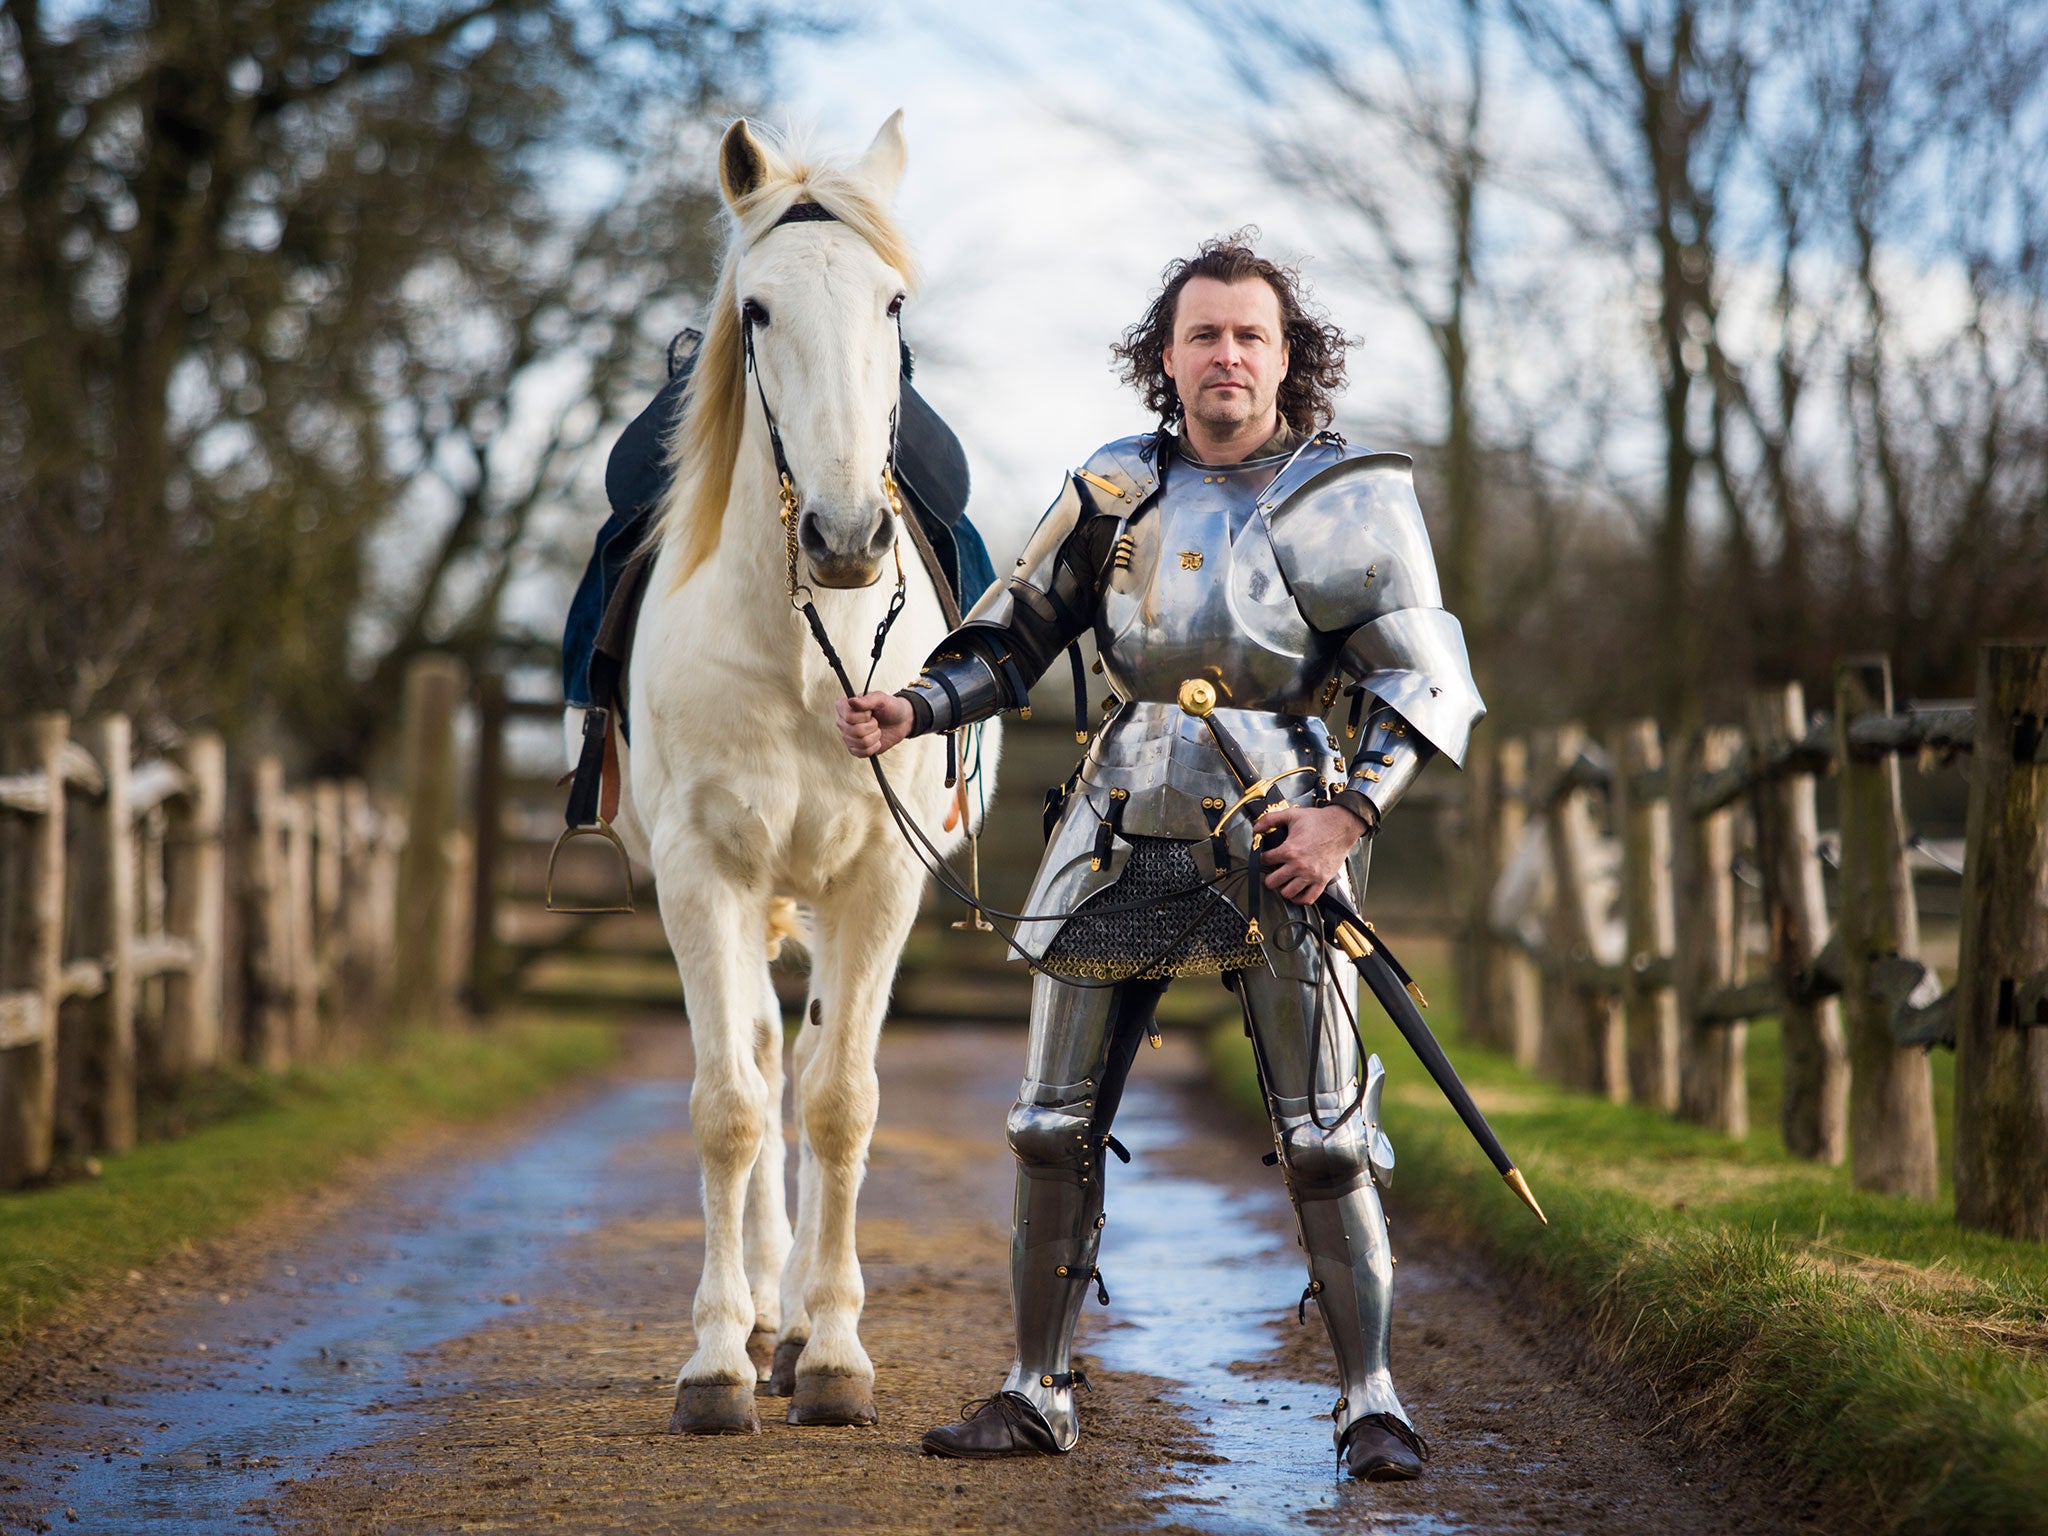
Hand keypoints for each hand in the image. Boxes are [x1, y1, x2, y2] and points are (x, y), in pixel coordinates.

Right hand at [837, 692, 913, 757]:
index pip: (848, 716)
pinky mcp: (854, 749)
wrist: (899, 722)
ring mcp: (847, 737)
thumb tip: (852, 701)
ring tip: (876, 729)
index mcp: (845, 707)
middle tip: (875, 721)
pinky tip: (875, 739)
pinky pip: (863, 753)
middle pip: (856, 731)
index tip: (870, 712)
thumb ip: (867, 699)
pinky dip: (874, 746)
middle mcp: (843, 722)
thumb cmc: (889, 708)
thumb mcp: (881, 699)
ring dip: (875, 736)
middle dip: (872, 726)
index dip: (863, 716)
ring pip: (862, 742)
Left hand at [1253, 803, 1369, 905]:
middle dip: (1269, 877)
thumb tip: (1256, 829)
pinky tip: (1296, 892)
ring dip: (1282, 888)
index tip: (1265, 858)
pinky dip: (1300, 899)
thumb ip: (1270, 819)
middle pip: (1272, 882)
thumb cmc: (1319, 821)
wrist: (1341, 826)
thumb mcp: (1291, 815)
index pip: (1265, 861)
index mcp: (1289, 850)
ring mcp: (1311, 875)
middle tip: (1272, 872)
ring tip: (1283, 882)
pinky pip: (1308, 899)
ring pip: (1287, 893)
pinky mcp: (1322, 881)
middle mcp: (1299, 865)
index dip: (1262, 858)